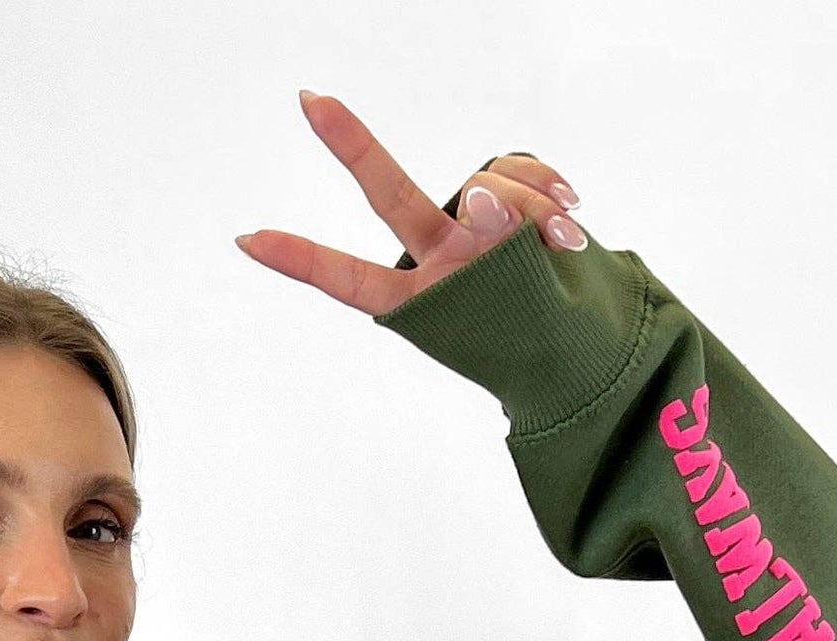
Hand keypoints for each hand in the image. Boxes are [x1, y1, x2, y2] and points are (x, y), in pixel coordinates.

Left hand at [236, 91, 586, 316]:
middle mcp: (439, 258)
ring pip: (487, 184)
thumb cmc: (541, 339)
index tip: (246, 239)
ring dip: (532, 207)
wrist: (590, 342)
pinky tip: (572, 209)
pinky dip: (546, 186)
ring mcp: (474, 227)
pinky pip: (520, 171)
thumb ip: (495, 249)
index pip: (352, 278)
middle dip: (355, 148)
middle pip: (393, 196)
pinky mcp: (513, 201)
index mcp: (422, 302)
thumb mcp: (514, 307)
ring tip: (565, 241)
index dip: (302, 260)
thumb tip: (483, 190)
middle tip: (310, 101)